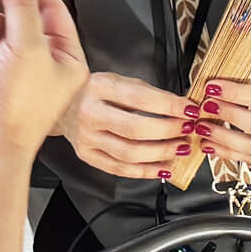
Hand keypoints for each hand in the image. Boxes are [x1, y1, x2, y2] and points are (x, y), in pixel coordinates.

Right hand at [42, 72, 197, 179]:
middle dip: (169, 131)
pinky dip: (146, 171)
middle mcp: (89, 112)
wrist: (60, 103)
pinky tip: (164, 168)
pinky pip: (119, 169)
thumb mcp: (118, 80)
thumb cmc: (94, 91)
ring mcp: (86, 137)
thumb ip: (147, 93)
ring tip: (181, 149)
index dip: (170, 106)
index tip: (190, 110)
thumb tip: (182, 108)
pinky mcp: (86, 154)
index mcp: (98, 87)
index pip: (140, 98)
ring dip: (162, 153)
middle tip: (188, 130)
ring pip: (130, 153)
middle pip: (136, 129)